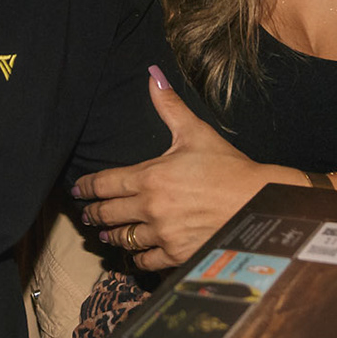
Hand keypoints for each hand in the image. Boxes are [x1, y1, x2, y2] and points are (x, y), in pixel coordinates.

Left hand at [71, 69, 297, 269]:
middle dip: (94, 213)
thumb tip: (153, 76)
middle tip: (86, 214)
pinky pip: (145, 261)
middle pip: (108, 214)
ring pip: (124, 239)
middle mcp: (150, 208)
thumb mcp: (196, 133)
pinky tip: (136, 254)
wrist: (258, 202)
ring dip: (112, 236)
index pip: (105, 184)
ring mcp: (162, 234)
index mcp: (149, 177)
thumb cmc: (229, 167)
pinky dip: (137, 258)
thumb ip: (169, 106)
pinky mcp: (176, 254)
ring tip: (107, 235)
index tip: (78, 191)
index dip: (87, 188)